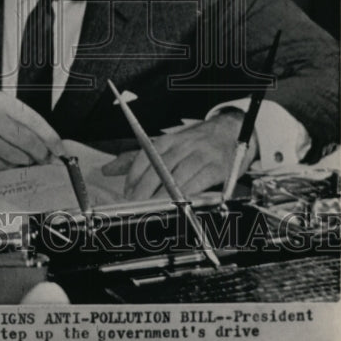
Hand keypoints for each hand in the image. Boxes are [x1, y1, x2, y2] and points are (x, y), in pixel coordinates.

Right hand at [0, 91, 66, 171]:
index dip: (51, 138)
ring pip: (18, 158)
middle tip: (46, 160)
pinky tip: (3, 161)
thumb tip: (51, 146)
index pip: (33, 120)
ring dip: (25, 163)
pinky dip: (9, 168)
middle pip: (28, 141)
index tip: (61, 151)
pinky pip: (4, 168)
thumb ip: (22, 124)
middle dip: (42, 155)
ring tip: (20, 159)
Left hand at [101, 111, 255, 199]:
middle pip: (160, 166)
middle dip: (145, 187)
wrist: (232, 132)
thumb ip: (139, 159)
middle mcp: (184, 145)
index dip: (134, 174)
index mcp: (169, 140)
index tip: (127, 191)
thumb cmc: (196, 143)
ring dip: (163, 194)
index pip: (146, 154)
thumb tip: (108, 169)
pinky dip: (187, 193)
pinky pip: (199, 182)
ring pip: (178, 175)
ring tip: (152, 208)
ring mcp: (201, 156)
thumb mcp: (168, 145)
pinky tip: (178, 203)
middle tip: (135, 204)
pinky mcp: (216, 168)